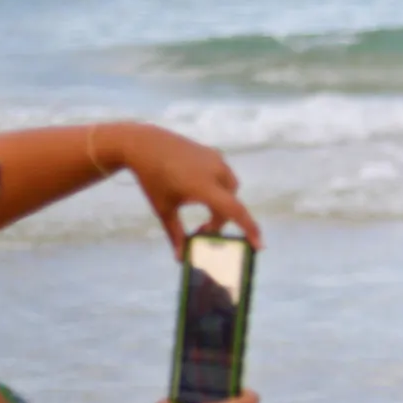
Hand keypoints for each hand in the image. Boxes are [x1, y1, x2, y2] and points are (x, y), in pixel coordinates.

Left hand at [113, 123, 262, 253]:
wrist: (144, 144)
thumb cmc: (152, 179)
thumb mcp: (163, 209)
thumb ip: (175, 234)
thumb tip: (180, 258)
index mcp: (203, 186)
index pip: (233, 210)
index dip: (249, 229)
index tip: (259, 245)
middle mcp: (215, 171)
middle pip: (231, 204)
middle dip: (220, 220)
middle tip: (202, 230)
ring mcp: (216, 159)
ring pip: (230, 189)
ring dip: (222, 203)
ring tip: (203, 209)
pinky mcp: (213, 153)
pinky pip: (224, 176)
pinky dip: (219, 188)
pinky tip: (199, 189)